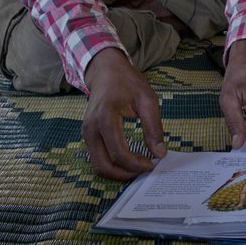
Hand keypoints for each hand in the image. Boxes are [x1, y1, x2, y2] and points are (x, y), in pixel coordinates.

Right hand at [82, 47, 167, 180]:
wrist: (105, 70)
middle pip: (103, 166)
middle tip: (145, 170)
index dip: (137, 164)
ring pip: (98, 166)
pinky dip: (112, 165)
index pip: (119, 153)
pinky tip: (128, 160)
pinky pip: (97, 158)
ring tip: (138, 166)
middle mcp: (91, 128)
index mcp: (105, 117)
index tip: (153, 164)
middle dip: (126, 175)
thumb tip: (159, 154)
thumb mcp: (147, 99)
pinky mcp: (87, 135)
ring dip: (118, 172)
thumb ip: (153, 127)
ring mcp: (86, 133)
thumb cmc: (127, 81)